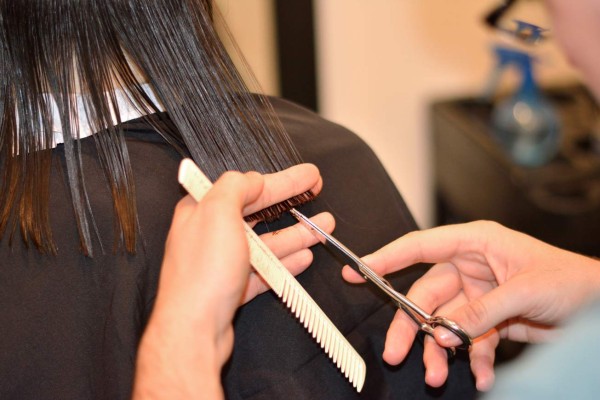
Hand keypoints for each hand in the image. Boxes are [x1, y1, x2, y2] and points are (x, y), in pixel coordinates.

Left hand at [134, 163, 331, 398]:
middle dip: (290, 202)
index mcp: (202, 211)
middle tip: (316, 190)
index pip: (246, 187)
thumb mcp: (218, 213)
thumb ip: (236, 187)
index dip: (280, 180)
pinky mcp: (232, 288)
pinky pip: (264, 271)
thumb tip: (251, 179)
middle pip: (258, 212)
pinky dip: (285, 263)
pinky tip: (305, 257)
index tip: (307, 176)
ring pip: (265, 243)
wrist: (194, 330)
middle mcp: (210, 234)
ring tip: (323, 227)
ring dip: (296, 233)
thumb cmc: (204, 271)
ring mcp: (222, 263)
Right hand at [342, 221, 599, 390]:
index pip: (421, 247)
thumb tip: (441, 333)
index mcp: (476, 244)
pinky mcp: (491, 320)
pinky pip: (471, 341)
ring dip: (440, 352)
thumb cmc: (573, 280)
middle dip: (411, 328)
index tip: (358, 270)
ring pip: (444, 324)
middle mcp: (472, 268)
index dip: (387, 257)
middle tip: (395, 353)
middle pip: (426, 297)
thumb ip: (480, 311)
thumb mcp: (524, 290)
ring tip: (437, 377)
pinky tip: (482, 377)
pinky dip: (474, 361)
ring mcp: (480, 296)